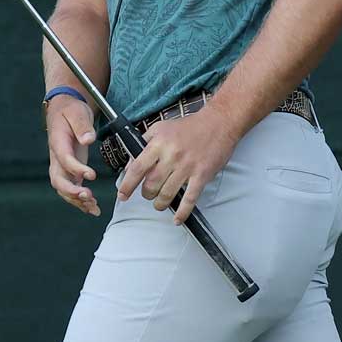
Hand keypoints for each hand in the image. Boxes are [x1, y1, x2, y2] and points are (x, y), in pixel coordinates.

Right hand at [44, 95, 98, 216]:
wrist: (64, 109)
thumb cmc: (70, 110)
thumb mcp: (77, 112)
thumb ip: (82, 126)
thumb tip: (88, 139)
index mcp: (58, 143)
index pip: (64, 160)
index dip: (76, 169)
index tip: (91, 175)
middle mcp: (57, 157)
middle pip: (58, 180)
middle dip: (71, 192)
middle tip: (88, 197)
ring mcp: (62, 165)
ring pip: (63, 188)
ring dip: (77, 200)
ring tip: (93, 207)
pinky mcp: (70, 168)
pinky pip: (72, 187)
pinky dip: (80, 199)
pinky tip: (93, 208)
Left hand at [116, 111, 236, 224]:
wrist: (219, 123)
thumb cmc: (189, 127)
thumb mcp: (161, 128)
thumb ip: (143, 145)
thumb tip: (130, 166)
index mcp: (159, 143)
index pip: (138, 168)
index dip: (127, 185)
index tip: (123, 195)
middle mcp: (172, 156)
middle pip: (151, 184)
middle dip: (147, 194)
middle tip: (149, 194)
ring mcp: (187, 166)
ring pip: (167, 194)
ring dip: (160, 203)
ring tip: (160, 203)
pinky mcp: (202, 174)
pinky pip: (190, 198)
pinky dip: (182, 212)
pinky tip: (177, 219)